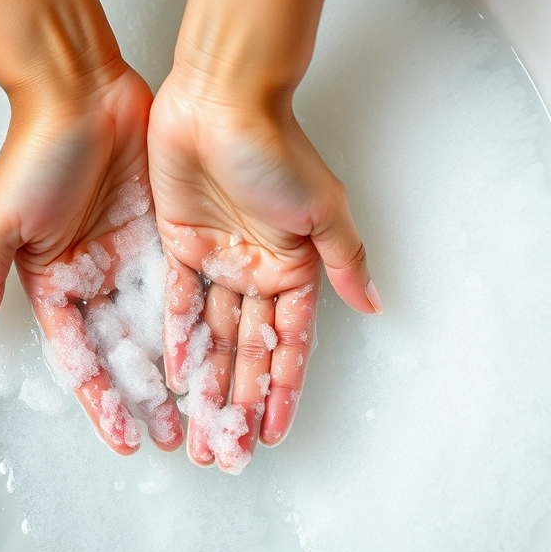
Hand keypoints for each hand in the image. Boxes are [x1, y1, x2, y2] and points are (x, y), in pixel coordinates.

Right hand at [0, 0, 182, 454]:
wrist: (81, 93)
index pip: (82, 357)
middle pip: (124, 353)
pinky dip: (195, 323)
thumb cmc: (36, 152)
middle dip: (147, 398)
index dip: (103, 401)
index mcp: (54, 284)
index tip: (124, 439)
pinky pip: (181, 288)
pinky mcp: (162, 236)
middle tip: (175, 439)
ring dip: (176, 372)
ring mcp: (130, 259)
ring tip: (201, 410)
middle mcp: (94, 279)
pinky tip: (212, 355)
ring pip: (157, 329)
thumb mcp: (1, 221)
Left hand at [148, 0, 382, 472]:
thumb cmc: (276, 148)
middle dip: (239, 402)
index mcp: (293, 267)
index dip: (281, 390)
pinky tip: (176, 376)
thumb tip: (374, 304)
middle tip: (226, 450)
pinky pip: (179, 303)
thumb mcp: (323, 210)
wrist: (220, 101)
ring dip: (208, 383)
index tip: (273, 434)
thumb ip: (344, 261)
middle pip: (247, 351)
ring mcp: (217, 261)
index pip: (287, 344)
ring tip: (197, 429)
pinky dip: (179, 339)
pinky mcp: (180, 245)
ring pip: (213, 335)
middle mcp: (256, 270)